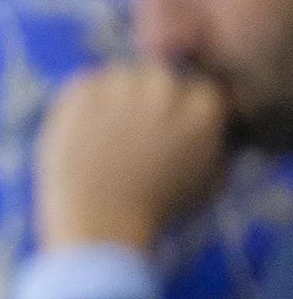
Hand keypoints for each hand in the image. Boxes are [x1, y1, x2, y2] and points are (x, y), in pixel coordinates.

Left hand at [37, 63, 228, 252]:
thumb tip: (216, 125)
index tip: (164, 133)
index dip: (179, 111)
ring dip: (114, 96)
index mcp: (203, 109)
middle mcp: (165, 90)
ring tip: (106, 137)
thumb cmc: (157, 210)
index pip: (195, 89)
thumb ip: (216, 144)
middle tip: (131, 133)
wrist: (102, 223)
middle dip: (147, 98)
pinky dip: (84, 102)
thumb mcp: (208, 181)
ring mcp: (121, 87)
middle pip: (158, 75)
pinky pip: (85, 82)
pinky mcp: (81, 92)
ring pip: (120, 74)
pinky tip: (85, 133)